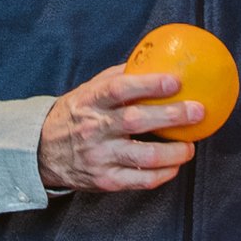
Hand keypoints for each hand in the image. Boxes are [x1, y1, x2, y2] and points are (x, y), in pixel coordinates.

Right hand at [37, 63, 206, 194]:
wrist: (42, 152)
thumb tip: (155, 60)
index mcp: (91, 102)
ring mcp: (99, 156)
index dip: (148, 84)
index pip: (119, 89)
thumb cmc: (75, 115)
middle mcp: (94, 129)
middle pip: (135, 121)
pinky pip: (140, 180)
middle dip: (171, 116)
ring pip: (142, 156)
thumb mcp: (88, 91)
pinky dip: (162, 174)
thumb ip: (118, 77)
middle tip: (198, 111)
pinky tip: (175, 166)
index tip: (175, 80)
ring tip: (190, 147)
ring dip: (173, 152)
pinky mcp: (105, 180)